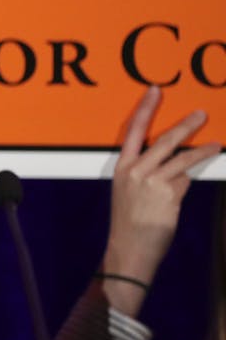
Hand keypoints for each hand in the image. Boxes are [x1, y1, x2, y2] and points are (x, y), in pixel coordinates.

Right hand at [101, 85, 219, 315]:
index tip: (155, 91)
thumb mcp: (130, 192)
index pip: (134, 130)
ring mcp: (153, 182)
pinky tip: (184, 189)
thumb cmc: (129, 222)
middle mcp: (136, 171)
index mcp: (122, 167)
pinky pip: (185, 181)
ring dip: (202, 151)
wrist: (129, 248)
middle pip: (165, 140)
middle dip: (185, 126)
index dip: (145, 109)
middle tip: (201, 114)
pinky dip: (189, 182)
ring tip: (217, 145)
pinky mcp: (169, 194)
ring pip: (182, 158)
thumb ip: (149, 174)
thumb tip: (178, 166)